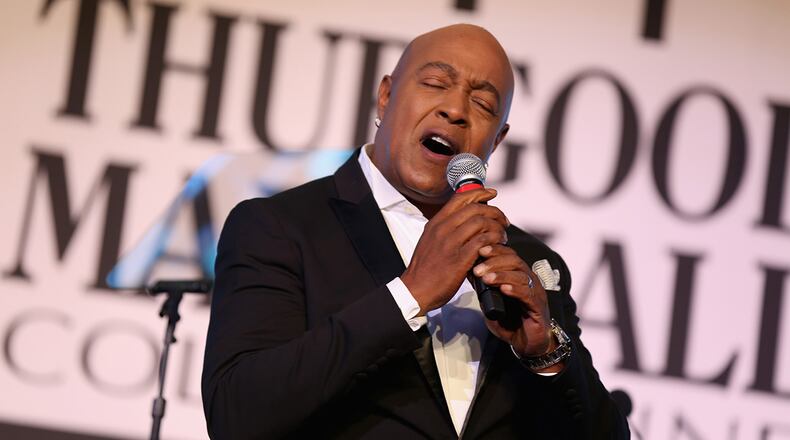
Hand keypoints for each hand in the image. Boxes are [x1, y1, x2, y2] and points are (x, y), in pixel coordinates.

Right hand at [401, 188, 508, 314]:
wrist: (415, 290)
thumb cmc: (424, 268)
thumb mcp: (430, 240)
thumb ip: (445, 229)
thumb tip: (465, 220)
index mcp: (436, 223)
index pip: (460, 198)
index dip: (479, 192)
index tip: (492, 193)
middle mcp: (442, 229)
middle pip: (474, 208)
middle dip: (494, 212)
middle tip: (503, 220)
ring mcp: (451, 243)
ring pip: (481, 222)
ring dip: (496, 227)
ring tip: (502, 236)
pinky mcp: (460, 259)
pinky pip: (483, 241)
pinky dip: (494, 240)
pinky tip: (498, 245)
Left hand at [472, 244, 562, 371]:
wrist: (528, 344)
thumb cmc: (511, 322)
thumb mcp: (491, 303)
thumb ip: (483, 290)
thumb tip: (468, 273)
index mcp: (518, 275)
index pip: (509, 255)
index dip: (495, 250)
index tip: (479, 250)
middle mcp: (529, 280)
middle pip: (514, 261)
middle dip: (494, 262)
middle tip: (478, 269)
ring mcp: (535, 292)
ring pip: (521, 275)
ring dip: (502, 275)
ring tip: (486, 278)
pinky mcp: (539, 307)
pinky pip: (528, 294)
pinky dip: (515, 289)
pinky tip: (503, 289)